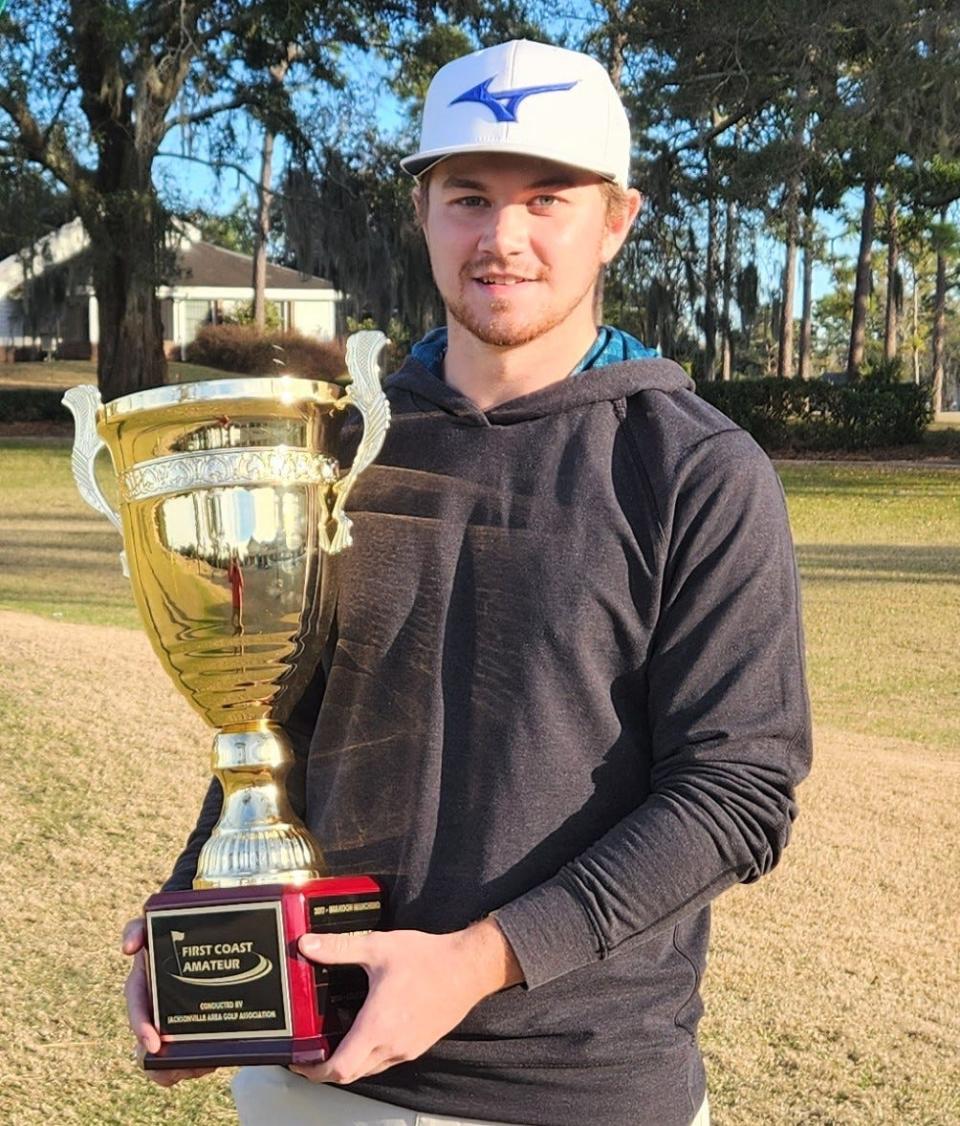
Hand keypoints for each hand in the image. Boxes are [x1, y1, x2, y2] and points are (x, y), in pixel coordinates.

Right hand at [121, 917, 216, 1087]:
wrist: (198, 933)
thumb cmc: (168, 934)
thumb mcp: (151, 926)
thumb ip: (136, 929)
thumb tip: (128, 947)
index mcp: (142, 991)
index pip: (137, 1016)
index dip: (142, 1032)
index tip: (153, 1045)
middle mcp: (154, 1012)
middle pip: (149, 1054)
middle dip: (162, 1065)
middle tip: (180, 1065)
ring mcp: (173, 1023)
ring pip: (172, 1061)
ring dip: (185, 1067)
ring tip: (205, 1063)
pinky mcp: (193, 1030)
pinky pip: (192, 1058)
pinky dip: (201, 1063)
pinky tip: (214, 1060)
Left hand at [290, 919, 522, 1084]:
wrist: (469, 967)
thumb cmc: (427, 958)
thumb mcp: (378, 947)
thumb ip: (339, 948)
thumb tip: (306, 945)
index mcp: (378, 1026)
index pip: (339, 1068)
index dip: (314, 1071)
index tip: (299, 1063)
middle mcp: (392, 1045)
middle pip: (351, 1074)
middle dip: (326, 1070)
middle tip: (310, 1055)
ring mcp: (407, 1048)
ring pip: (370, 1069)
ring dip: (350, 1063)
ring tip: (334, 1043)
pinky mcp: (419, 1045)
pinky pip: (387, 1060)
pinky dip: (370, 1055)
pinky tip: (367, 1032)